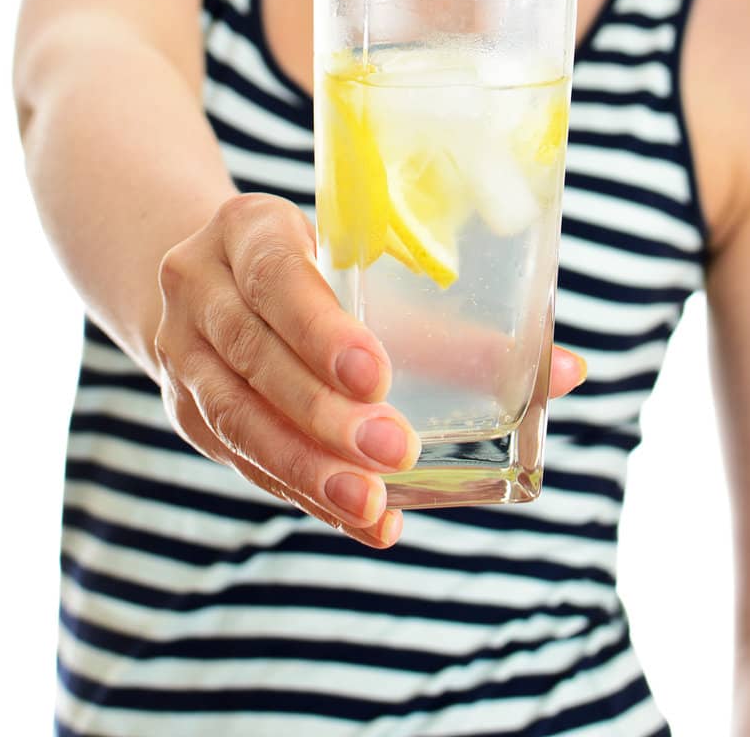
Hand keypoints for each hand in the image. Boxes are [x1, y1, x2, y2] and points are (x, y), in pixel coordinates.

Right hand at [154, 192, 586, 548]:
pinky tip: (361, 520)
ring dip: (307, 467)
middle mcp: (197, 287)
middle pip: (254, 356)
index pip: (276, 276)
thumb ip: (453, 317)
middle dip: (324, 412)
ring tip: (372, 506)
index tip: (378, 375)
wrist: (207, 270)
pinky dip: (301, 490)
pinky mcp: (186, 410)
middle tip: (393, 451)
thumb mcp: (362, 258)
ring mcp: (180, 353)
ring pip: (237, 417)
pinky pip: (241, 458)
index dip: (321, 328)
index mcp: (245, 229)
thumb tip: (569, 371)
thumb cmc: (315, 261)